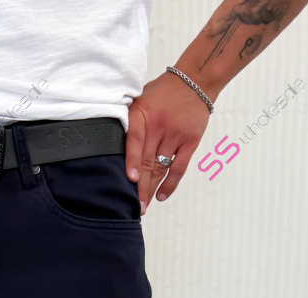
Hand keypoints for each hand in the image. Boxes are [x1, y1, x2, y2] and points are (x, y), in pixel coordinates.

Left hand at [125, 71, 212, 214]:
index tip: (129, 180)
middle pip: (147, 161)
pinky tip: (161, 196)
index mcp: (142, 114)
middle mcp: (159, 125)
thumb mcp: (140, 99)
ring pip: (161, 168)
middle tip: (132, 207)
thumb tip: (112, 149)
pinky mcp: (190, 141)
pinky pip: (179, 167)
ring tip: (143, 206)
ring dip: (151, 189)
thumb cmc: (162, 92)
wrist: (195, 79)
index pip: (135, 140)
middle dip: (139, 187)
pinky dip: (170, 184)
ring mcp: (176, 134)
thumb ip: (129, 123)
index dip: (132, 162)